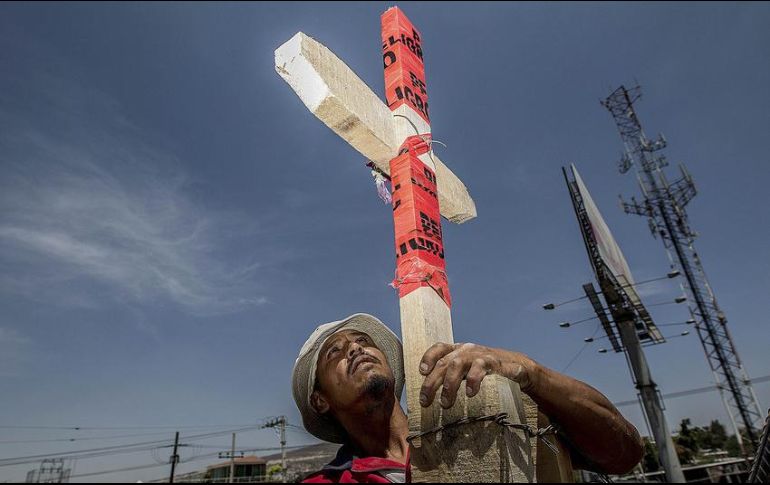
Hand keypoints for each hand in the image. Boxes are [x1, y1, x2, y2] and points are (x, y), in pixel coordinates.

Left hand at [418, 342, 534, 408]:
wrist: (517, 368)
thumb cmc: (487, 372)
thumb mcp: (468, 371)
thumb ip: (451, 376)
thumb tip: (430, 397)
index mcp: (458, 350)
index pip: (439, 347)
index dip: (428, 357)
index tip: (421, 372)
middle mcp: (466, 350)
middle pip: (444, 362)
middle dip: (432, 382)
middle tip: (426, 402)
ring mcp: (479, 355)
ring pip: (457, 364)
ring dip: (449, 384)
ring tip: (446, 403)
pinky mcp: (493, 362)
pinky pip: (480, 368)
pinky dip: (473, 380)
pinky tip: (470, 393)